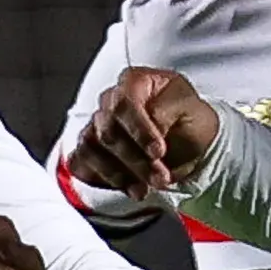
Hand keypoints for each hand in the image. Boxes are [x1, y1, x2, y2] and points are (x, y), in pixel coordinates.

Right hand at [67, 66, 221, 201]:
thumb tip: (152, 126)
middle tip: (160, 177)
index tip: (159, 152)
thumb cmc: (189, 120)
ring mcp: (98, 124)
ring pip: (91, 149)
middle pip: (108, 131)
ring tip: (146, 188)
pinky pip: (80, 162)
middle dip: (135, 160)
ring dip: (119, 174)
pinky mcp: (91, 149)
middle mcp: (111, 100)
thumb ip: (168, 110)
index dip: (139, 130)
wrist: (190, 145)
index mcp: (134, 81)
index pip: (124, 103)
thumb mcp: (190, 108)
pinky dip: (101, 179)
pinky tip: (127, 187)